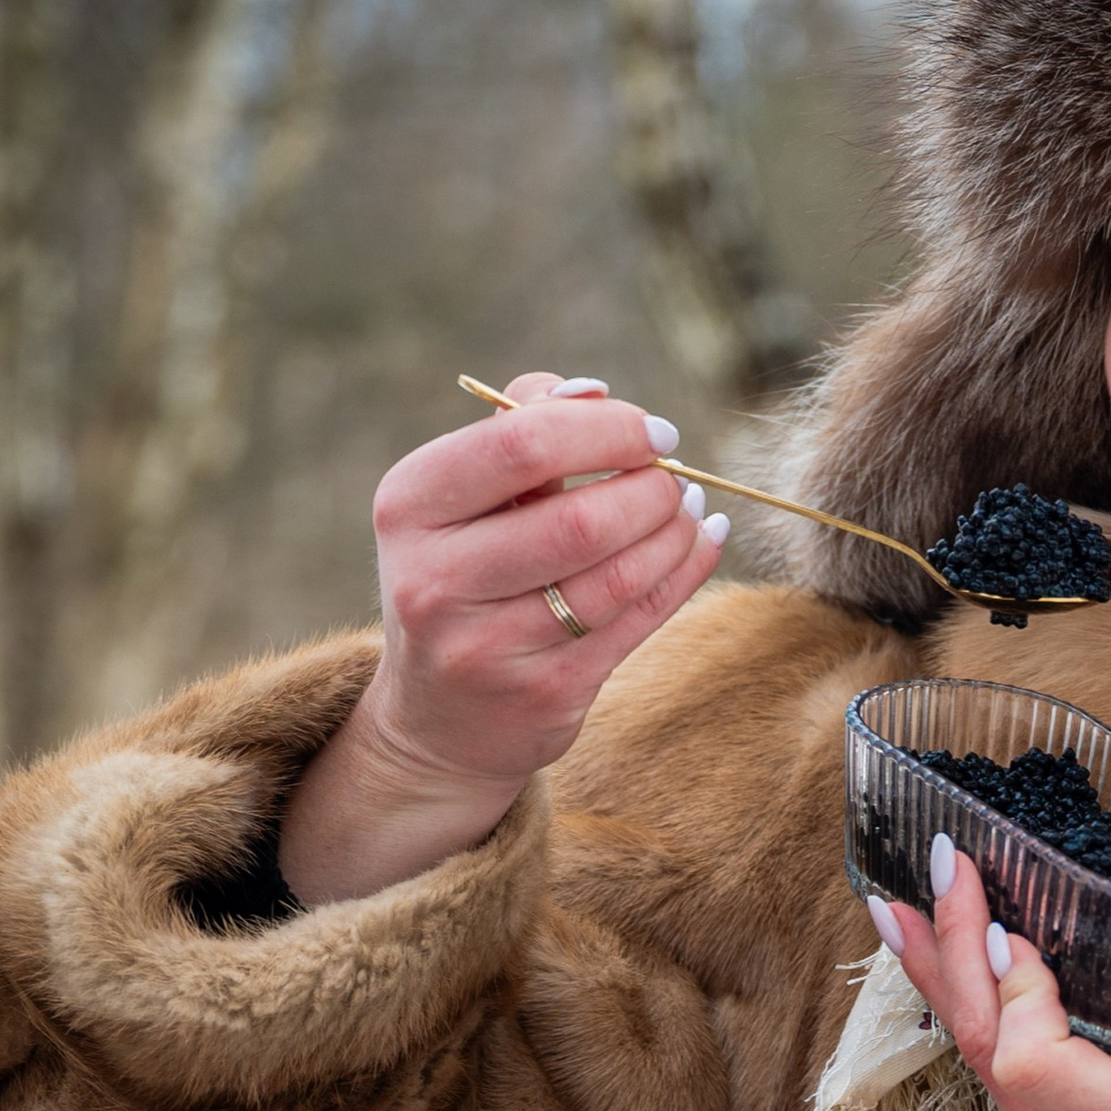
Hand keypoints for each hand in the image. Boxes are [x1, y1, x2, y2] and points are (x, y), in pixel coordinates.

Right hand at [278, 369, 727, 904]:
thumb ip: (520, 427)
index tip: (654, 432)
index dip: (607, 429)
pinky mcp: (546, 694)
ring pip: (618, 575)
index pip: (521, 444)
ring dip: (674, 531)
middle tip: (673, 477)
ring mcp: (489, 647)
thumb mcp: (459, 498)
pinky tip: (702, 540)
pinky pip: (640, 621)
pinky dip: (686, 571)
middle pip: (579, 518)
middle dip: (649, 488)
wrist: (437, 719)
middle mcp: (436, 580)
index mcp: (408, 507)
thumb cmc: (462, 575)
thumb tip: (596, 391)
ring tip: (688, 507)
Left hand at [878, 843, 1110, 1110]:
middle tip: (926, 880)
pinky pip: (1007, 1101)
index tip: (1013, 925)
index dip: (1009, 990)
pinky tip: (966, 991)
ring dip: (945, 995)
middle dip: (946, 961)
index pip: (1028, 1059)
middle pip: (983, 1059)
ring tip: (909, 922)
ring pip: (984, 1080)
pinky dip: (980, 1035)